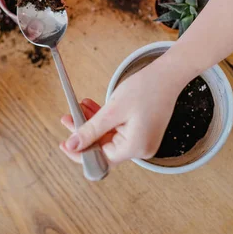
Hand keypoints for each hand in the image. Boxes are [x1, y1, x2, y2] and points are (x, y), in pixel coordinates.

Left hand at [59, 65, 181, 165]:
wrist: (168, 74)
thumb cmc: (146, 88)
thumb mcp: (112, 110)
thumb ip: (91, 130)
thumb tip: (72, 146)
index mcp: (135, 147)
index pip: (100, 159)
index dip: (80, 152)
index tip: (64, 143)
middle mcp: (141, 149)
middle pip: (103, 148)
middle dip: (84, 133)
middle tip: (68, 117)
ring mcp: (142, 141)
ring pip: (108, 138)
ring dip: (93, 124)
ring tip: (79, 107)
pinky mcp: (142, 132)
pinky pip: (117, 131)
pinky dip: (105, 121)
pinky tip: (92, 107)